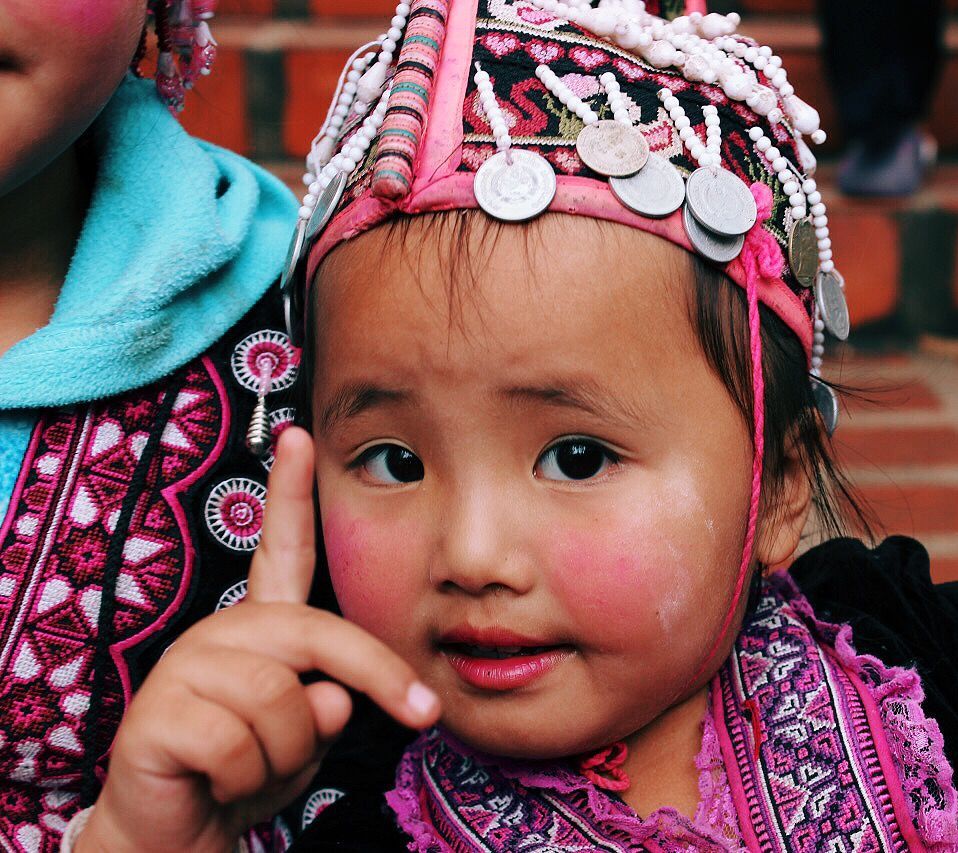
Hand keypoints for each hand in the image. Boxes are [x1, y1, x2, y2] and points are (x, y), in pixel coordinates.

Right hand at [78, 429, 438, 852]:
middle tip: (417, 718)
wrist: (182, 829)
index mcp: (264, 626)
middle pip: (318, 636)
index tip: (299, 434)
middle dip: (374, 682)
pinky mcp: (156, 714)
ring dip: (287, 755)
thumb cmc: (254, 768)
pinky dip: (246, 781)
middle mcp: (224, 630)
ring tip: (253, 763)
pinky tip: (217, 779)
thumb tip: (330, 694)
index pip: (283, 551)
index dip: (290, 494)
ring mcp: (185, 667)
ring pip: (286, 705)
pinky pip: (240, 746)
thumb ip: (335, 697)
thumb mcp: (315, 730)